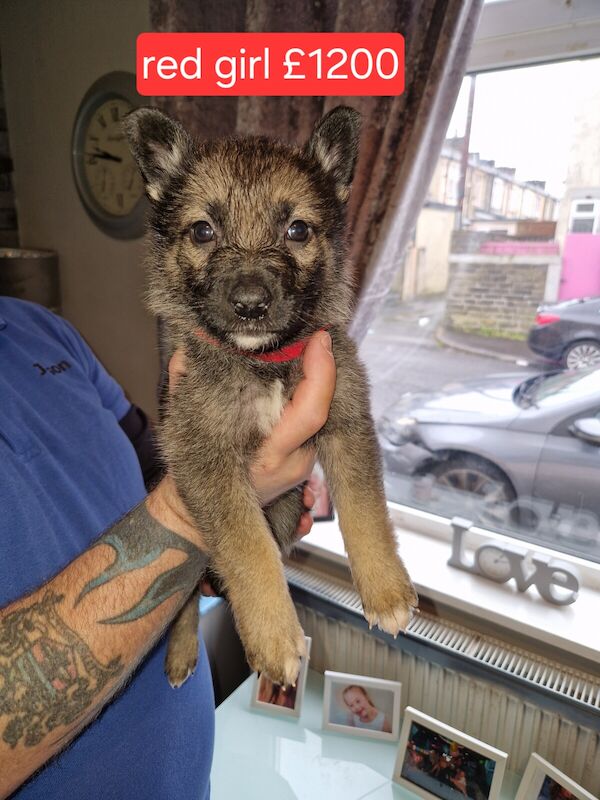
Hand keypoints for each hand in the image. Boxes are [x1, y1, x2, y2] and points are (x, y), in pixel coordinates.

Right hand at [150, 331, 335, 544]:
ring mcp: (304, 465)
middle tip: (321, 331)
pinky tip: (310, 366)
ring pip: (325, 413)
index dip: (321, 373)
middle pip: (326, 408)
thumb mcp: (182, 424)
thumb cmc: (190, 469)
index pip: (311, 411)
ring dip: (322, 377)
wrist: (198, 514)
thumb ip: (185, 382)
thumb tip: (189, 346)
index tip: (321, 339)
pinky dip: (314, 392)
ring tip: (316, 340)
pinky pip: (316, 419)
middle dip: (327, 367)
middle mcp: (295, 461)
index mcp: (270, 454)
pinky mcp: (305, 461)